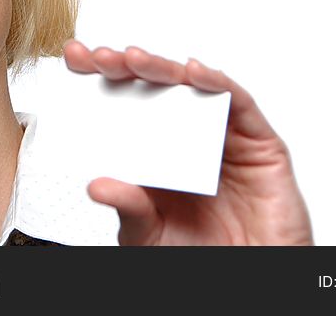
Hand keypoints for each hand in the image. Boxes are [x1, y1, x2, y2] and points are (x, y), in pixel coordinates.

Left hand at [62, 39, 313, 244]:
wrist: (247, 278)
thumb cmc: (199, 256)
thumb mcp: (147, 232)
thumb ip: (127, 205)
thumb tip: (96, 185)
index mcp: (155, 150)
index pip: (123, 104)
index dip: (100, 78)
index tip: (75, 59)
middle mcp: (187, 135)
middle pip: (155, 87)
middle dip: (126, 66)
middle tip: (101, 57)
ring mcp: (223, 135)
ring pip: (193, 86)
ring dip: (164, 67)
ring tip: (135, 59)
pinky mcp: (260, 142)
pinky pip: (239, 103)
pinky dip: (217, 83)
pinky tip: (194, 72)